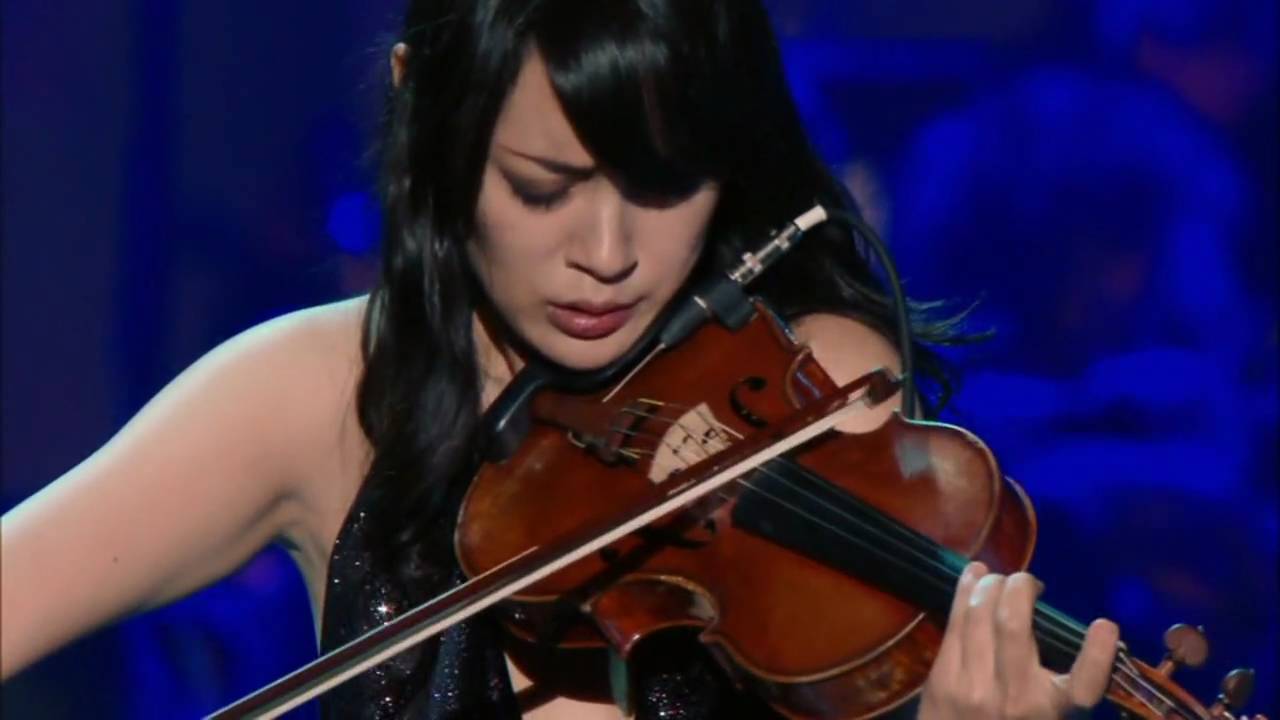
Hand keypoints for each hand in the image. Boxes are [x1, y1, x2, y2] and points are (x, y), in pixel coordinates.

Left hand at [918, 562, 1119, 718]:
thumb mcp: (1044, 716)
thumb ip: (1055, 686)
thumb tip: (1063, 629)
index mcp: (1050, 712)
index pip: (1084, 686)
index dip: (1098, 654)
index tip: (1105, 625)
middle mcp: (1014, 698)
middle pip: (1013, 624)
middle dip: (1019, 587)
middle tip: (1026, 582)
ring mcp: (972, 686)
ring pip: (979, 615)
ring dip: (990, 584)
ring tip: (998, 578)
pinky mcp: (943, 679)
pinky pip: (954, 622)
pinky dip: (964, 591)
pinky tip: (973, 575)